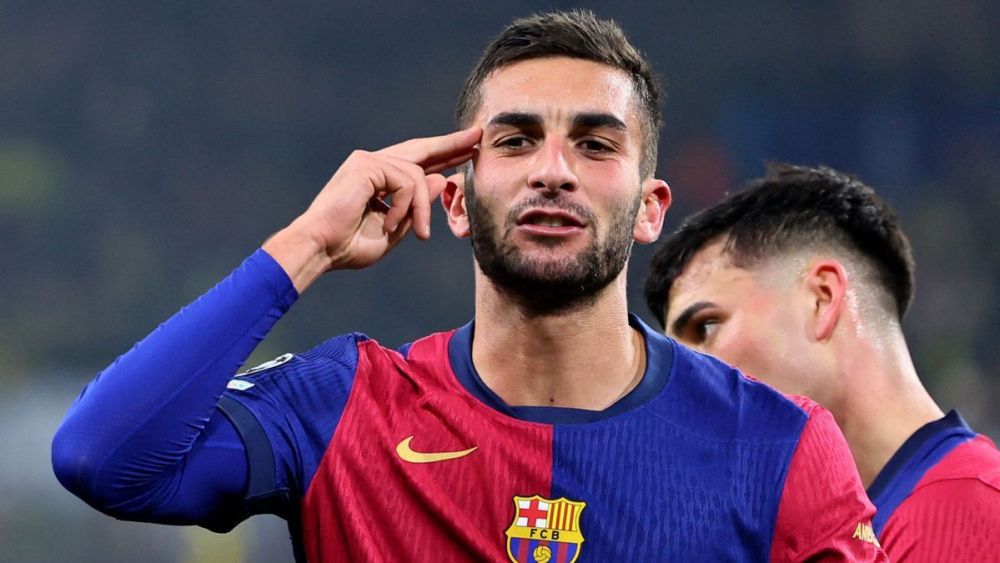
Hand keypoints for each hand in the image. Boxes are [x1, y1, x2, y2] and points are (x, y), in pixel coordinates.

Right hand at [263, 127, 480, 291]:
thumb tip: (442, 179)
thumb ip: (417, 206)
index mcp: (379, 177)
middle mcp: (372, 163)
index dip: (445, 154)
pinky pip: (406, 182)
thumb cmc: (349, 246)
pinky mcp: (366, 165)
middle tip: (477, 136)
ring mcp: (368, 160)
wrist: (320, 249)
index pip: (419, 161)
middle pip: (422, 149)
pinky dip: (405, 206)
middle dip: (451, 144)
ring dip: (421, 208)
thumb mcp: (396, 228)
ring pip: (418, 175)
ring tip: (418, 233)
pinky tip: (390, 224)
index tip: (469, 147)